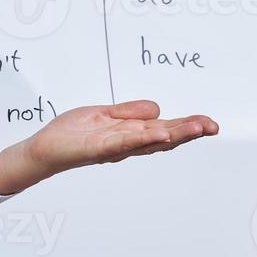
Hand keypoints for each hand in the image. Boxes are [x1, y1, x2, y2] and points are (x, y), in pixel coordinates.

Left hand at [0, 100, 218, 194]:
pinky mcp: (97, 148)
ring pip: (148, 140)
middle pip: (163, 137)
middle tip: (213, 126)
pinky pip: (123, 143)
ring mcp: (114, 147)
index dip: (187, 127)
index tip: (210, 123)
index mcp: (130, 134)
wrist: (44, 148)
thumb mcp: (105, 114)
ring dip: (173, 134)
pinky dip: (142, 139)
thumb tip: (157, 109)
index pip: (164, 129)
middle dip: (189, 131)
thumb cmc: (72, 133)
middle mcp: (126, 144)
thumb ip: (130, 111)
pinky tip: (159, 135)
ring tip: (195, 128)